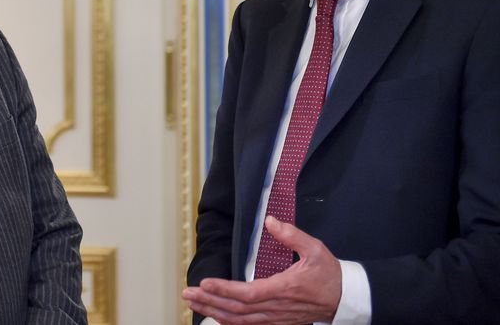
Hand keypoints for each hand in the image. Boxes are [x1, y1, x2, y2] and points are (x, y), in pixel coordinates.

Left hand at [182, 217, 341, 324]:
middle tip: (188, 293)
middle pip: (237, 310)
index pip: (247, 293)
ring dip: (214, 312)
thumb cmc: (329, 274)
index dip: (224, 290)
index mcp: (283, 288)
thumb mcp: (314, 249)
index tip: (205, 282)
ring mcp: (276, 318)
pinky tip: (214, 316)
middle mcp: (276, 307)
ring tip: (193, 302)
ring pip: (240, 321)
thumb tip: (270, 221)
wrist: (345, 299)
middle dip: (210, 302)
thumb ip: (291, 235)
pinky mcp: (277, 322)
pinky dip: (229, 323)